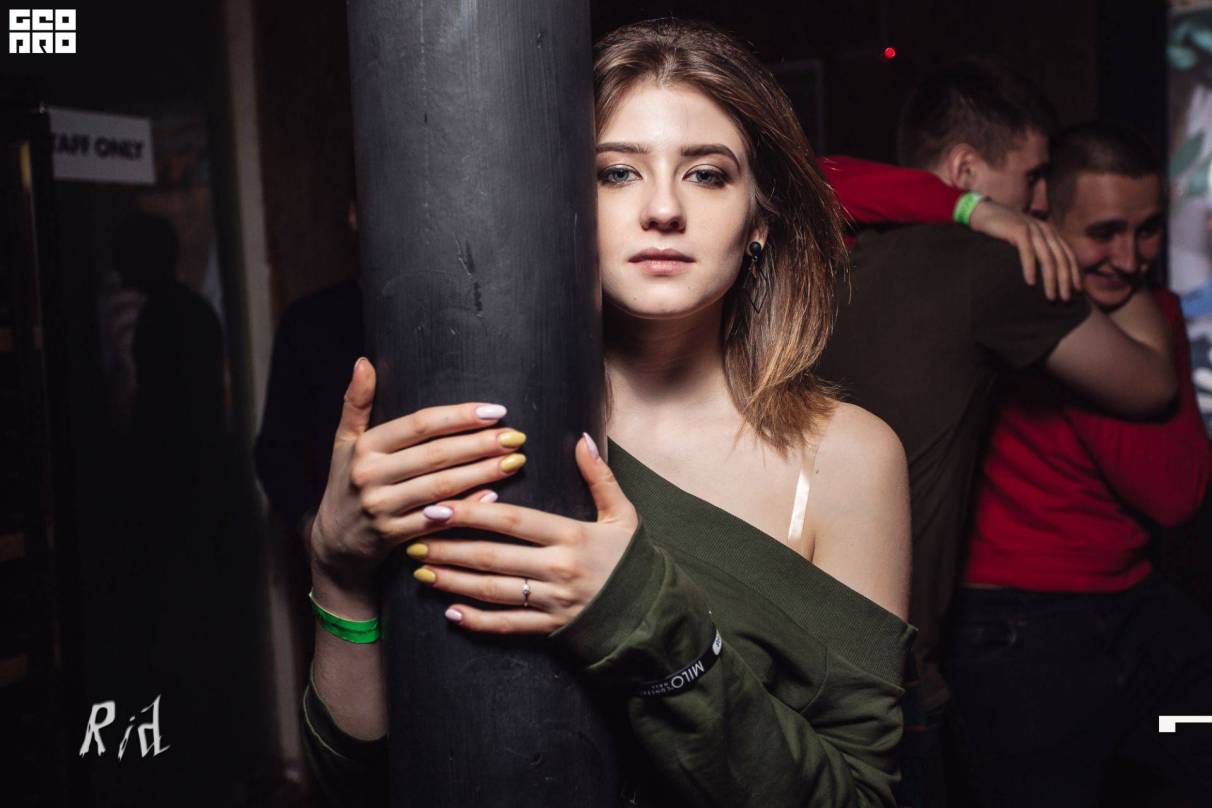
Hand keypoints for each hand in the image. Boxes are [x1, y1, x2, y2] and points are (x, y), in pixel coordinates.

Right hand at [308, 357, 530, 591]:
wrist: (334, 542)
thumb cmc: (347, 483)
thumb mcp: (344, 442)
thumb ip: (356, 403)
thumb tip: (364, 362)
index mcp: (365, 447)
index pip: (420, 425)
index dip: (459, 416)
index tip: (495, 411)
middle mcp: (371, 475)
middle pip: (436, 455)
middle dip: (480, 445)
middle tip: (516, 436)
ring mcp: (382, 508)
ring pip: (441, 487)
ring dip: (482, 473)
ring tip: (514, 461)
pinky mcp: (393, 536)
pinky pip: (438, 521)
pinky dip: (467, 508)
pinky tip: (494, 496)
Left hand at [405, 434, 638, 633]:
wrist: (651, 614)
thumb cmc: (632, 561)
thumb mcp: (623, 515)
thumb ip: (600, 477)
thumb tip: (581, 438)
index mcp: (573, 536)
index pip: (513, 522)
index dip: (473, 513)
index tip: (440, 505)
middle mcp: (558, 570)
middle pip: (493, 557)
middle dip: (449, 547)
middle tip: (415, 537)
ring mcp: (552, 602)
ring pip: (492, 591)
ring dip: (452, 581)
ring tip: (422, 569)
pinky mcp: (549, 629)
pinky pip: (507, 626)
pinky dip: (477, 621)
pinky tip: (449, 613)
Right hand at [968, 199, 1081, 300]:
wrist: (986, 212)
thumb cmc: (1004, 231)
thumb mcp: (1027, 240)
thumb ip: (1038, 250)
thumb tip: (1046, 272)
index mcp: (1051, 233)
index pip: (1068, 255)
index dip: (1074, 273)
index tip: (1077, 290)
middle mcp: (1046, 230)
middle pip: (1061, 259)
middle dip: (1065, 280)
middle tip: (1065, 298)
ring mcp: (1033, 229)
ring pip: (1047, 258)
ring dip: (1050, 279)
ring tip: (1050, 296)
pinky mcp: (1019, 230)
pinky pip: (1027, 252)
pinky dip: (1030, 268)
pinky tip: (1030, 282)